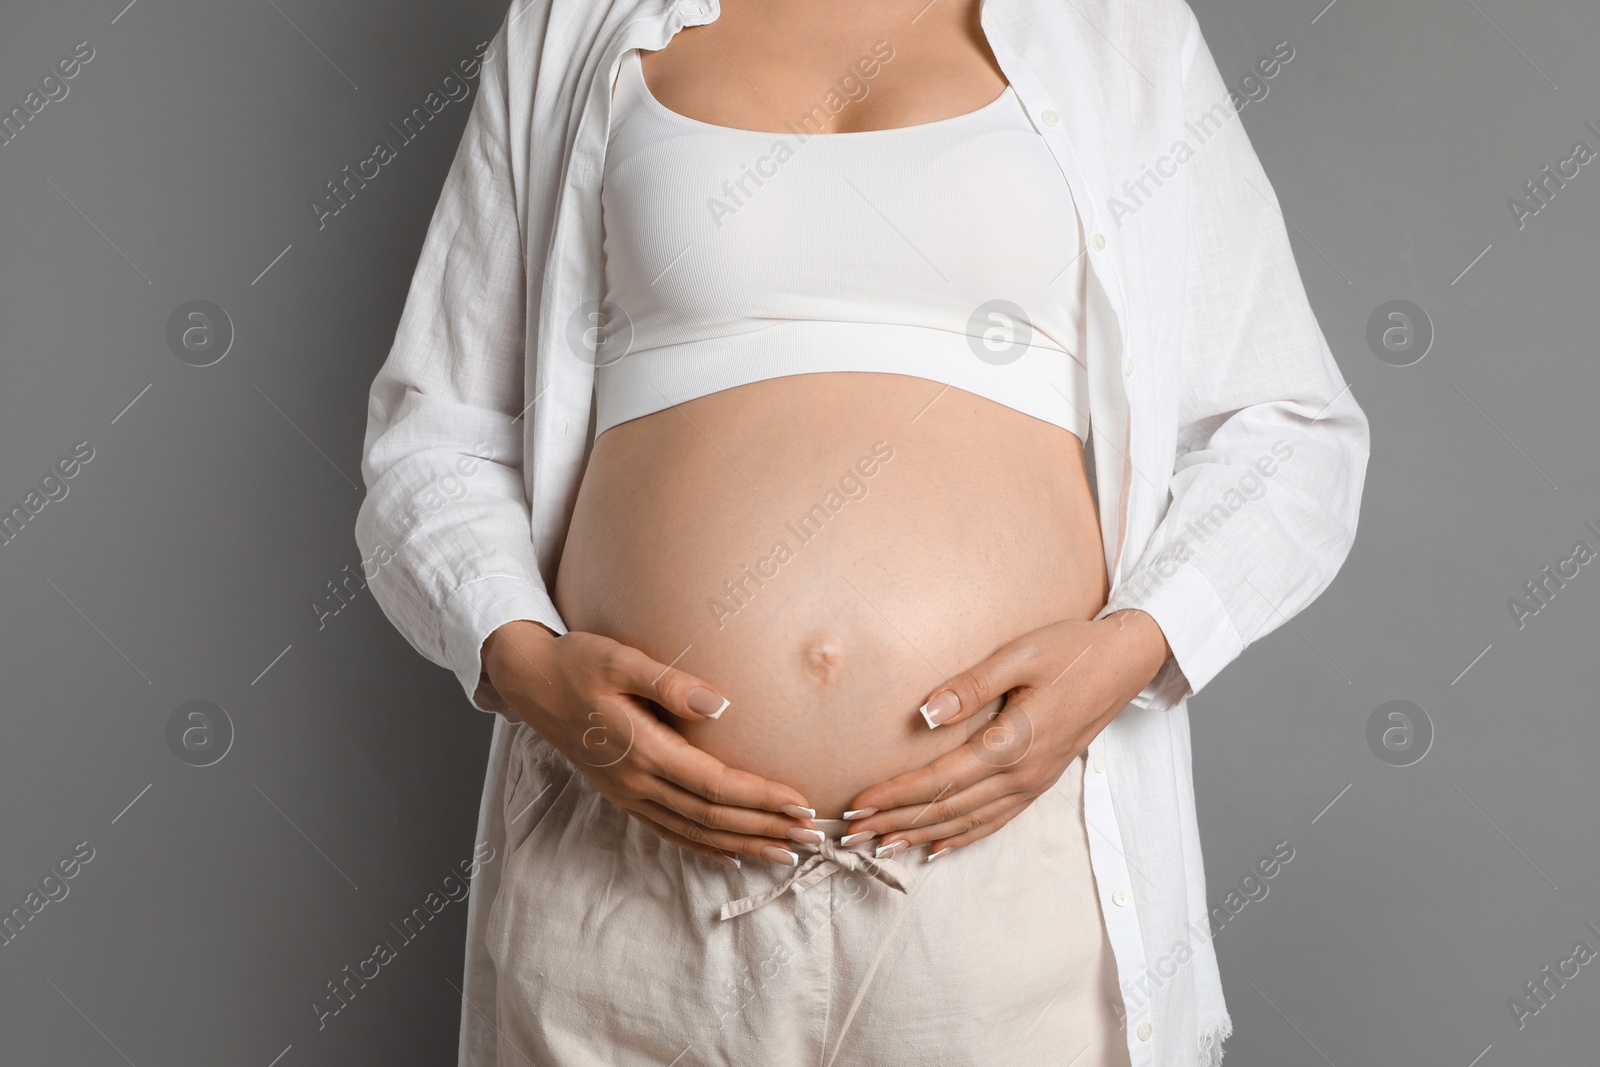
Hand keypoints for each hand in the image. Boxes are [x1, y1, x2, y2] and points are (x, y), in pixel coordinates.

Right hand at [482, 620, 817, 867]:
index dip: (760, 798)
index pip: (715, 785)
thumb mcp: (619, 659)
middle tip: (812, 837)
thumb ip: (669, 683)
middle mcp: (636, 782)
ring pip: (694, 832)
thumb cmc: (577, 662)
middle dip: (764, 828)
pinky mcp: (623, 794)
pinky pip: (670, 831)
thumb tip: (721, 705)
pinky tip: (732, 854)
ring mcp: (628, 793)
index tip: (799, 803)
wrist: (529, 682)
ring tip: (785, 852)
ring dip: (743, 844)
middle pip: (711, 818)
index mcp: (642, 750)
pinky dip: (705, 847)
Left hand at [840, 610, 1170, 857]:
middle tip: (851, 834)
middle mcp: (1022, 773)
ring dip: (922, 835)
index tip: (858, 803)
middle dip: (896, 821)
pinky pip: (996, 821)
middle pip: (947, 807)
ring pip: (968, 821)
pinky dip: (963, 838)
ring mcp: (1034, 782)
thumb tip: (926, 714)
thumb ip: (971, 685)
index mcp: (1013, 742)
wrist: (1126, 661)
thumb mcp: (1020, 654)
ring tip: (881, 845)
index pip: (940, 779)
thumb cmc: (1072, 649)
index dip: (896, 794)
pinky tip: (938, 848)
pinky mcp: (1040, 781)